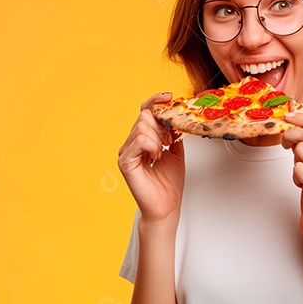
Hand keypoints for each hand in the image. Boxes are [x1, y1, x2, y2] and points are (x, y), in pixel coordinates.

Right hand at [117, 93, 185, 223]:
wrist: (166, 207)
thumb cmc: (169, 183)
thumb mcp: (177, 150)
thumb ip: (173, 132)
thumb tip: (177, 114)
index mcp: (143, 138)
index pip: (145, 110)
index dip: (156, 100)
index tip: (169, 96)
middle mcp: (132, 142)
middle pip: (144, 116)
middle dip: (162, 125)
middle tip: (169, 141)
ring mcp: (126, 151)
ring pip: (142, 126)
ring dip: (159, 138)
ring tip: (162, 153)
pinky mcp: (125, 161)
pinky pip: (139, 140)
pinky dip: (152, 145)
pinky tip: (156, 157)